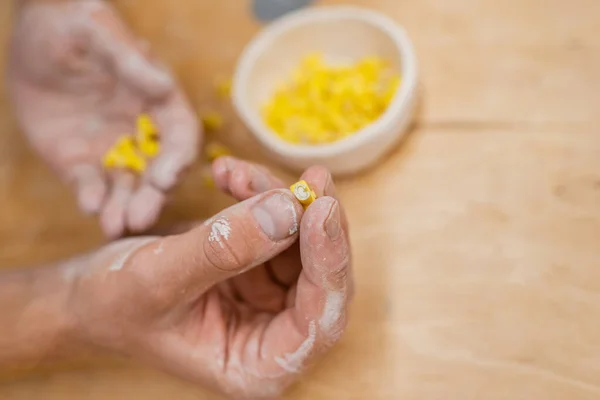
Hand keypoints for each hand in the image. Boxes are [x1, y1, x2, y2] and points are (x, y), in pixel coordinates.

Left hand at [7, 0, 198, 237]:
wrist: (33, 34)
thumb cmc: (74, 24)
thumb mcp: (98, 33)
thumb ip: (130, 62)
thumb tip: (165, 86)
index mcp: (158, 103)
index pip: (181, 136)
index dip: (179, 158)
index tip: (166, 177)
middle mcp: (142, 133)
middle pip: (158, 172)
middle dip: (152, 197)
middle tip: (140, 218)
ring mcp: (112, 150)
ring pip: (127, 187)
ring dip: (124, 208)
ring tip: (115, 225)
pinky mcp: (81, 162)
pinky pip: (91, 185)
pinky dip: (92, 197)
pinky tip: (89, 205)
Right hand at [65, 158, 352, 398]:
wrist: (86, 293)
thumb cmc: (112, 304)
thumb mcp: (159, 277)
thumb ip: (224, 247)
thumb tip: (289, 209)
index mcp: (257, 367)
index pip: (319, 321)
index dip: (329, 263)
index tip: (323, 209)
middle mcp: (272, 336)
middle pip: (322, 277)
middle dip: (312, 222)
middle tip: (310, 178)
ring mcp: (268, 301)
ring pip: (301, 242)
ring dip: (277, 200)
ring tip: (236, 172)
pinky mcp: (256, 269)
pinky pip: (276, 226)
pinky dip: (259, 195)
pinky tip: (231, 175)